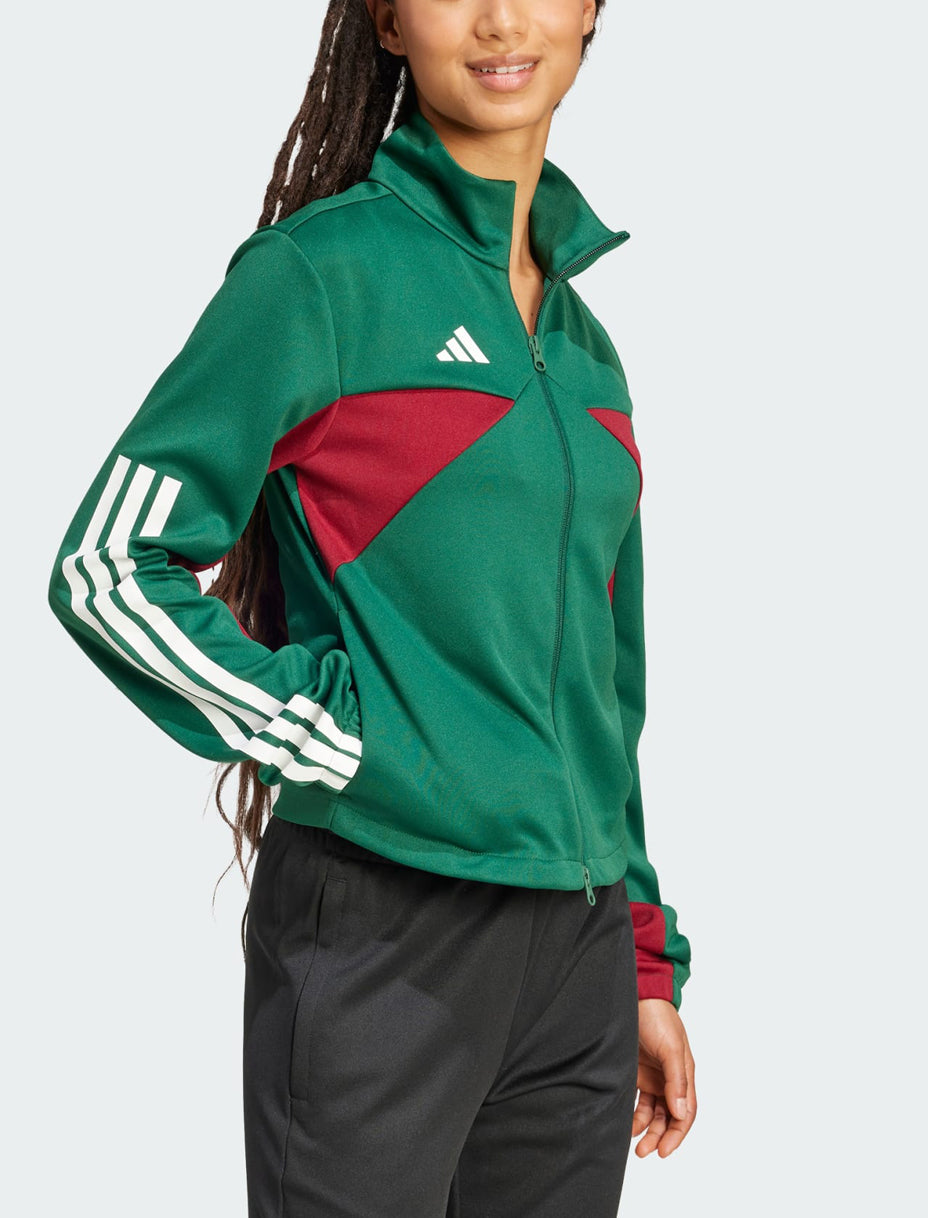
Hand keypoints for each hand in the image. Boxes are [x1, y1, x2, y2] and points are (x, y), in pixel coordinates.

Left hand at [632, 997, 696, 1156]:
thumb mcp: (671, 1048)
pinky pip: (638, 1100)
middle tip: (645, 1152)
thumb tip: (681, 1112)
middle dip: (659, 1137)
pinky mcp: (635, 1072)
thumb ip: (676, 1080)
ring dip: (646, 1129)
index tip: (663, 1151)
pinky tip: (626, 1123)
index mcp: (684, 1074)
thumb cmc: (658, 1017)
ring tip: (634, 1143)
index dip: (677, 1135)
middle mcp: (670, 1079)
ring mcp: (652, 1076)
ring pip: (653, 1112)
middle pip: (669, 1117)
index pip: (686, 1113)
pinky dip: (634, 1114)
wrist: (637, 995)